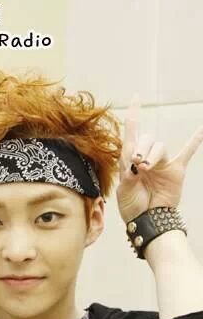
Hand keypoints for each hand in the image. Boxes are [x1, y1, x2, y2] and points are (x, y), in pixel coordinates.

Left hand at [116, 93, 202, 223]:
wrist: (147, 221)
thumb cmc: (132, 207)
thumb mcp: (124, 190)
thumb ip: (129, 173)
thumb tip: (137, 162)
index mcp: (130, 161)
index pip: (131, 133)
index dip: (133, 116)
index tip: (136, 97)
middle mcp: (146, 158)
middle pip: (146, 139)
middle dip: (140, 148)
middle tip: (137, 162)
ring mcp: (162, 163)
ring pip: (160, 146)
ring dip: (153, 154)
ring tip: (145, 167)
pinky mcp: (175, 171)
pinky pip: (187, 152)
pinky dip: (195, 141)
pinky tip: (201, 130)